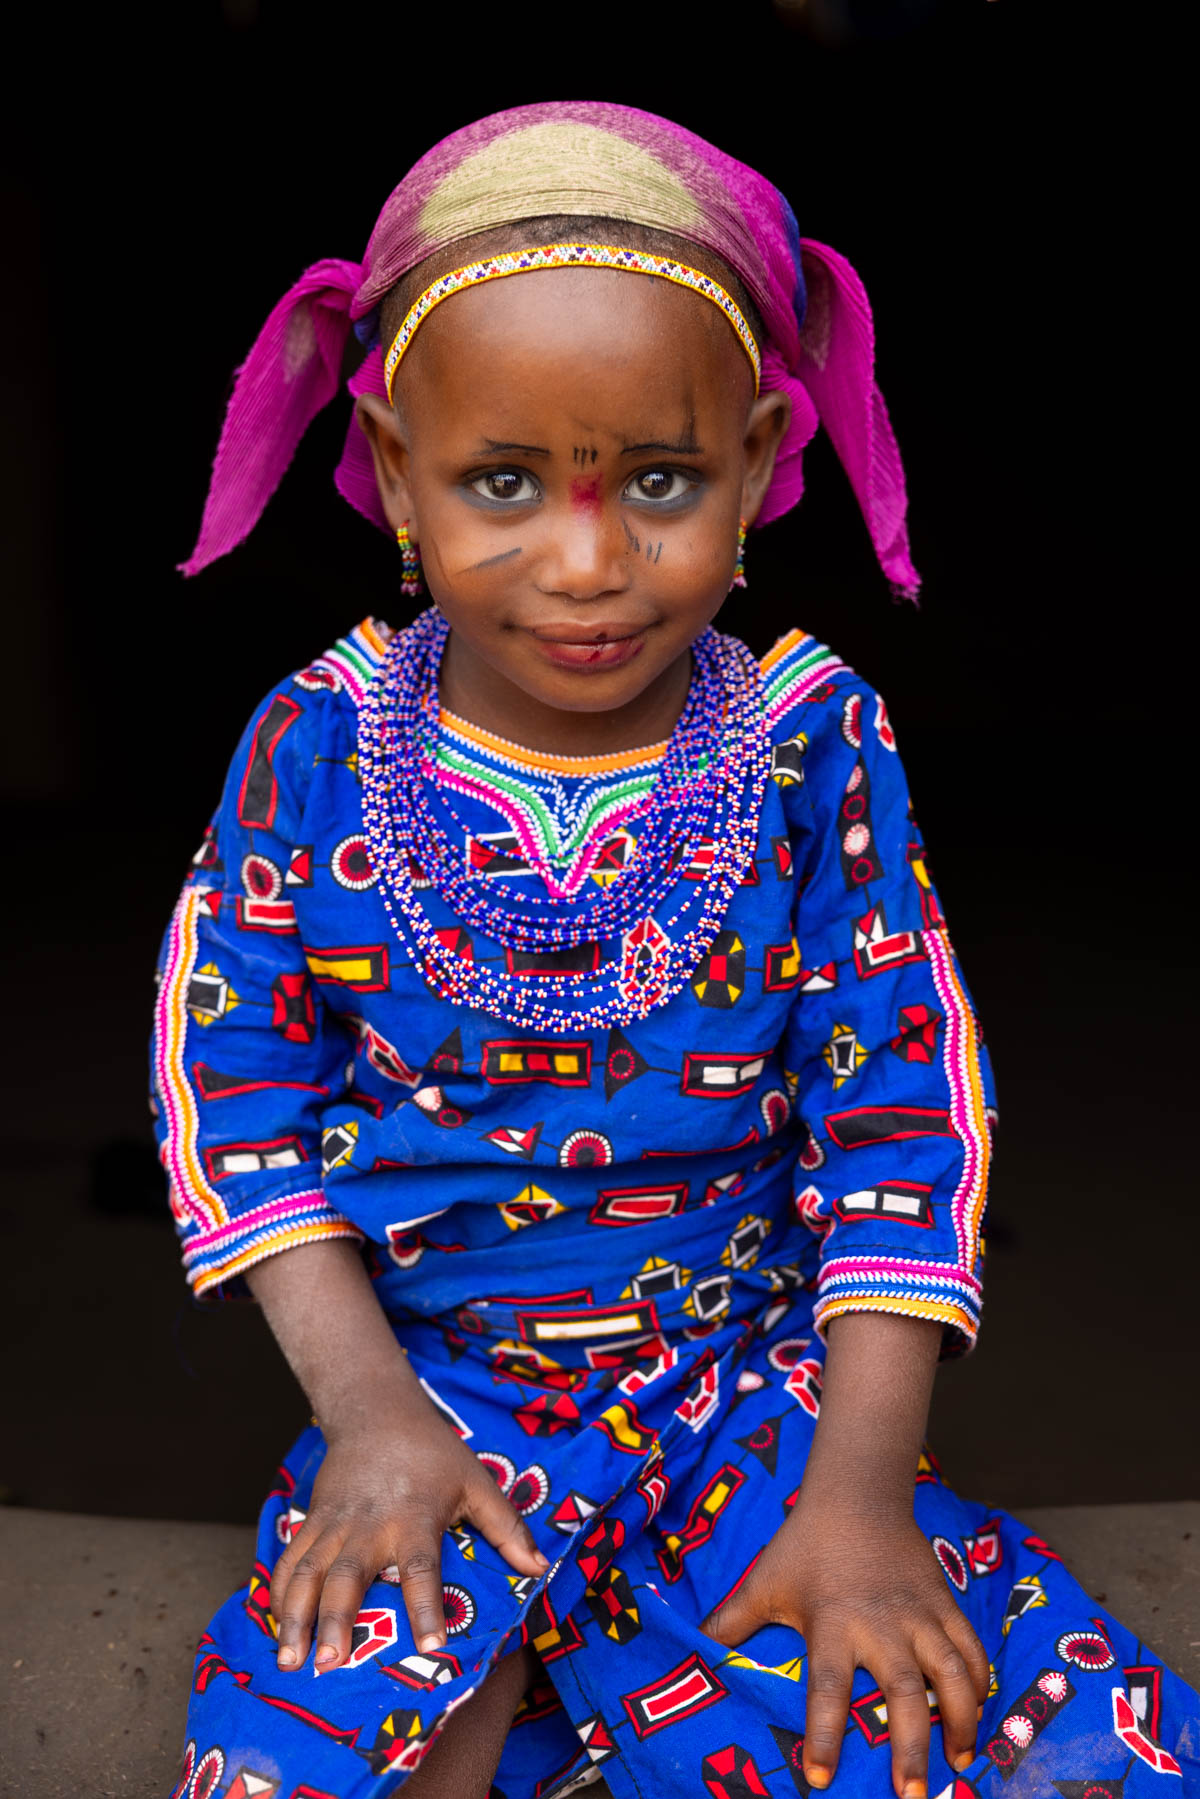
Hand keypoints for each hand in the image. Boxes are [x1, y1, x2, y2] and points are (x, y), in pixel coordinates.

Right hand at [270, 1395, 547, 1672]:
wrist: (377, 1412)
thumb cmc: (434, 1454)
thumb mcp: (477, 1481)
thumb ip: (506, 1527)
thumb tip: (540, 1569)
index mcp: (415, 1518)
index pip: (422, 1567)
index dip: (426, 1605)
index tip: (431, 1643)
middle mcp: (370, 1525)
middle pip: (349, 1576)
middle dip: (336, 1620)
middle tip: (329, 1664)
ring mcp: (334, 1524)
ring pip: (308, 1573)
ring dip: (296, 1617)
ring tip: (292, 1661)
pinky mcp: (312, 1522)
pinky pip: (289, 1562)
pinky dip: (277, 1595)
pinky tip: (274, 1630)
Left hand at [701, 1497, 988, 1797]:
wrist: (857, 1494)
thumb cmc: (806, 1544)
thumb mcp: (765, 1581)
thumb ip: (734, 1621)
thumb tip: (697, 1650)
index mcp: (831, 1623)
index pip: (827, 1688)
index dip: (824, 1735)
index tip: (819, 1779)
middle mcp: (880, 1623)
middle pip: (902, 1692)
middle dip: (911, 1747)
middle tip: (913, 1795)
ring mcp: (919, 1613)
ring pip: (952, 1672)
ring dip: (960, 1720)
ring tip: (960, 1762)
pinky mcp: (945, 1602)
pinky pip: (971, 1648)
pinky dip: (980, 1682)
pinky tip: (978, 1714)